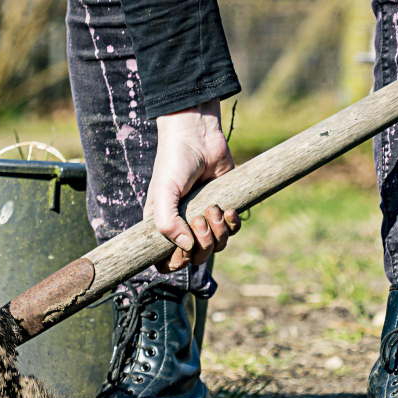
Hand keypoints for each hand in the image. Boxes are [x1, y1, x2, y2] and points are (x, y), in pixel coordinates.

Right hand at [143, 98, 241, 272]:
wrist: (198, 135)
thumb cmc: (174, 162)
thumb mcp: (164, 191)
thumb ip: (167, 222)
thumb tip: (187, 247)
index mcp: (163, 226)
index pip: (166, 261)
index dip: (176, 263)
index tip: (183, 250)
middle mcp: (183, 226)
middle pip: (196, 258)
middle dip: (203, 243)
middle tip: (200, 218)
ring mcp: (205, 218)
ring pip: (217, 247)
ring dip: (219, 232)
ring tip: (214, 208)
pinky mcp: (224, 207)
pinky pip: (233, 231)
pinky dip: (233, 223)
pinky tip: (228, 209)